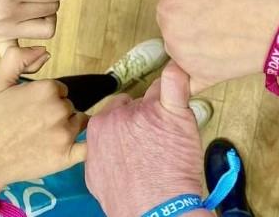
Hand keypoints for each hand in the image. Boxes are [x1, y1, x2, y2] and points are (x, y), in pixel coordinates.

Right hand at [0, 47, 87, 213]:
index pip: (59, 90)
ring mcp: (65, 134)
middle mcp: (59, 109)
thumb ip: (18, 59)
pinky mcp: (67, 156)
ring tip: (43, 139)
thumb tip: (43, 50)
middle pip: (68, 106)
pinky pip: (89, 147)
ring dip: (66, 128)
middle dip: (55, 113)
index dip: (46, 99)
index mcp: (46, 89)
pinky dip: (86, 145)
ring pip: (78, 124)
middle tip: (32, 126)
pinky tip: (76, 146)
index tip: (30, 109)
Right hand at [86, 62, 210, 216]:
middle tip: (157, 138)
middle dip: (144, 115)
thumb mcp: (97, 176)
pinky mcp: (171, 114)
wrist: (153, 210)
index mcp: (98, 128)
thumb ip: (99, 153)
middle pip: (134, 103)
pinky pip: (174, 83)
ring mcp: (144, 112)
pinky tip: (181, 74)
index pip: (114, 110)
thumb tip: (103, 150)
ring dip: (163, 108)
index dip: (128, 121)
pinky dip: (178, 78)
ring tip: (173, 133)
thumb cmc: (128, 201)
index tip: (138, 134)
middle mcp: (117, 115)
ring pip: (155, 97)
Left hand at [157, 0, 278, 92]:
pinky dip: (187, 74)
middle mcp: (169, 35)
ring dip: (196, 30)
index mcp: (169, 5)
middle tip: (224, 4)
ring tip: (227, 25)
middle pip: (175, 13)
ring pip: (182, 36)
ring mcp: (183, 59)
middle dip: (193, 6)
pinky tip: (196, 68)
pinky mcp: (199, 76)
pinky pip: (184, 76)